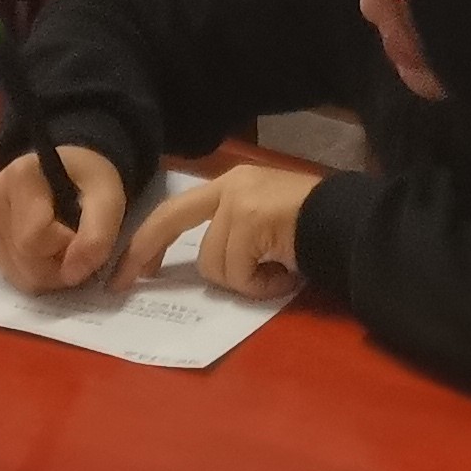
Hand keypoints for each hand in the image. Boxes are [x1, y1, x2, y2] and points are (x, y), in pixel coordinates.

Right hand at [0, 142, 125, 291]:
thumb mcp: (108, 198)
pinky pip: (8, 274)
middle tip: (75, 244)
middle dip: (57, 267)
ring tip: (61, 245)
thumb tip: (71, 274)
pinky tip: (44, 250)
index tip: (82, 235)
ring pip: (15, 275)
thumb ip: (97, 236)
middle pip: (23, 263)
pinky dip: (32, 272)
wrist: (70, 169)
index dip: (65, 249)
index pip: (34, 241)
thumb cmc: (88, 180)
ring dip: (46, 273)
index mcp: (20, 177)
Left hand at [118, 163, 316, 298]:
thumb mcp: (259, 222)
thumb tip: (197, 268)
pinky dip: (259, 286)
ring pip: (214, 263)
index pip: (176, 209)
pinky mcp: (251, 221)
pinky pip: (239, 273)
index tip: (129, 269)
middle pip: (173, 220)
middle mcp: (230, 187)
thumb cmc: (307, 228)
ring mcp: (239, 203)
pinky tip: (282, 276)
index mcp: (230, 185)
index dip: (148, 239)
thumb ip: (228, 235)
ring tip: (274, 274)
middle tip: (125, 282)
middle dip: (144, 252)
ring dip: (242, 280)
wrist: (345, 221)